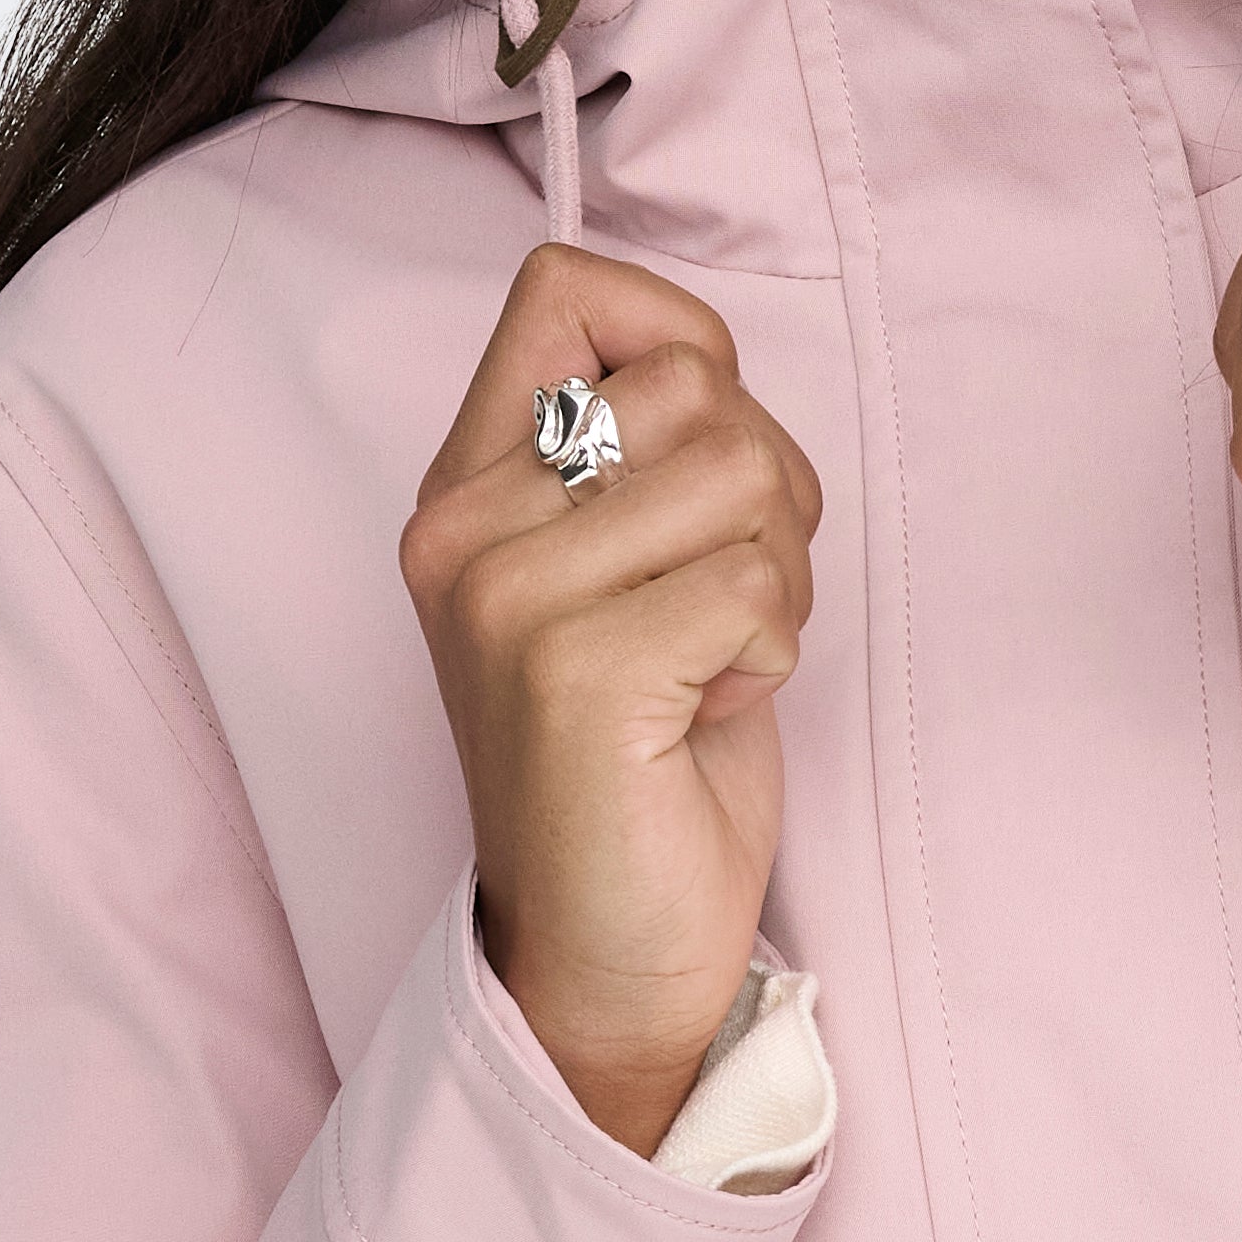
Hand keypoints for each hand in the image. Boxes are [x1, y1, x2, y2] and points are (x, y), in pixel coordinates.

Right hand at [398, 247, 821, 1155]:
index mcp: (465, 488)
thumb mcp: (626, 572)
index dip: (679, 339)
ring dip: (779, 571)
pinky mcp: (572, 669)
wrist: (608, 954)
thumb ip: (642, 453)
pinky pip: (751, 583)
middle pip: (694, 382)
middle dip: (766, 488)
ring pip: (739, 470)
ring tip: (720, 657)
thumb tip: (703, 353)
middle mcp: (462, 528)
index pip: (566, 287)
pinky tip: (713, 710)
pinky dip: (772, 649)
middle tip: (727, 603)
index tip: (700, 460)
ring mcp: (505, 597)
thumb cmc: (644, 761)